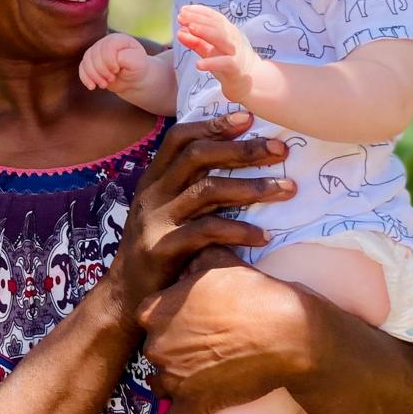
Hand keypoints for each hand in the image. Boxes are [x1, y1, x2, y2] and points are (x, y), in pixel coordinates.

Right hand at [79, 32, 149, 92]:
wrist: (132, 78)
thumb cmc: (137, 68)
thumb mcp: (138, 62)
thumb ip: (127, 58)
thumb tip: (114, 59)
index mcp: (117, 39)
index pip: (107, 47)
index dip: (109, 61)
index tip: (117, 70)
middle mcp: (104, 43)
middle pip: (94, 55)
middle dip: (102, 70)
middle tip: (112, 79)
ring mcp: (95, 52)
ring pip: (86, 62)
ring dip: (94, 76)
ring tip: (104, 85)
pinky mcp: (90, 63)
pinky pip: (82, 69)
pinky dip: (86, 79)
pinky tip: (92, 87)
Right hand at [104, 114, 293, 316]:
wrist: (126, 296)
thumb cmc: (160, 250)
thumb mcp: (168, 211)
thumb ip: (191, 188)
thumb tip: (239, 162)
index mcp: (154, 180)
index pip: (179, 138)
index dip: (213, 125)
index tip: (248, 118)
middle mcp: (153, 194)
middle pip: (197, 156)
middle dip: (242, 150)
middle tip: (280, 150)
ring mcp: (157, 220)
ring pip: (207, 191)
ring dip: (252, 187)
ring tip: (287, 189)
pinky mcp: (163, 248)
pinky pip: (207, 231)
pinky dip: (240, 231)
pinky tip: (264, 236)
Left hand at [136, 252, 312, 413]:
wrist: (287, 333)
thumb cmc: (255, 295)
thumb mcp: (221, 263)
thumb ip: (197, 258)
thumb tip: (191, 253)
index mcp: (155, 311)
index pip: (149, 318)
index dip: (169, 321)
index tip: (188, 324)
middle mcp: (156, 345)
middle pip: (156, 351)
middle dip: (174, 352)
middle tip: (205, 349)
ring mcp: (172, 377)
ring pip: (161, 385)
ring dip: (176, 384)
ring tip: (203, 378)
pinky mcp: (193, 405)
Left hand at [177, 4, 265, 104]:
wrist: (246, 81)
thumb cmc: (227, 61)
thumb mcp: (209, 50)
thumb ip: (195, 41)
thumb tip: (180, 31)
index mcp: (228, 31)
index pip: (214, 17)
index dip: (199, 12)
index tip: (183, 10)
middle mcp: (233, 38)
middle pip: (217, 25)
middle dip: (199, 19)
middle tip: (182, 17)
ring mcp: (235, 52)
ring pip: (222, 39)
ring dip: (205, 32)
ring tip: (190, 28)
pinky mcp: (236, 68)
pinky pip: (224, 63)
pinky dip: (211, 63)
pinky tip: (198, 64)